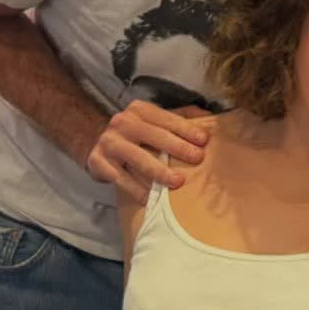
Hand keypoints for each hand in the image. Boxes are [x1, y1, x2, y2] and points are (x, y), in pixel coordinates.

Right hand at [86, 101, 210, 203]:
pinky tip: (149, 198)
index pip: (165, 118)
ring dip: (159, 171)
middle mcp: (122, 123)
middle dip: (177, 147)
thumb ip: (181, 118)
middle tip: (197, 159)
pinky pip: (121, 178)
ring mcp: (109, 143)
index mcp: (139, 110)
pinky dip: (136, 189)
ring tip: (177, 181)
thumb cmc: (138, 136)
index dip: (185, 128)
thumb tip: (209, 119)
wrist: (99, 145)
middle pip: (154, 136)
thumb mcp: (155, 122)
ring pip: (138, 158)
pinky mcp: (98, 162)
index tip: (203, 140)